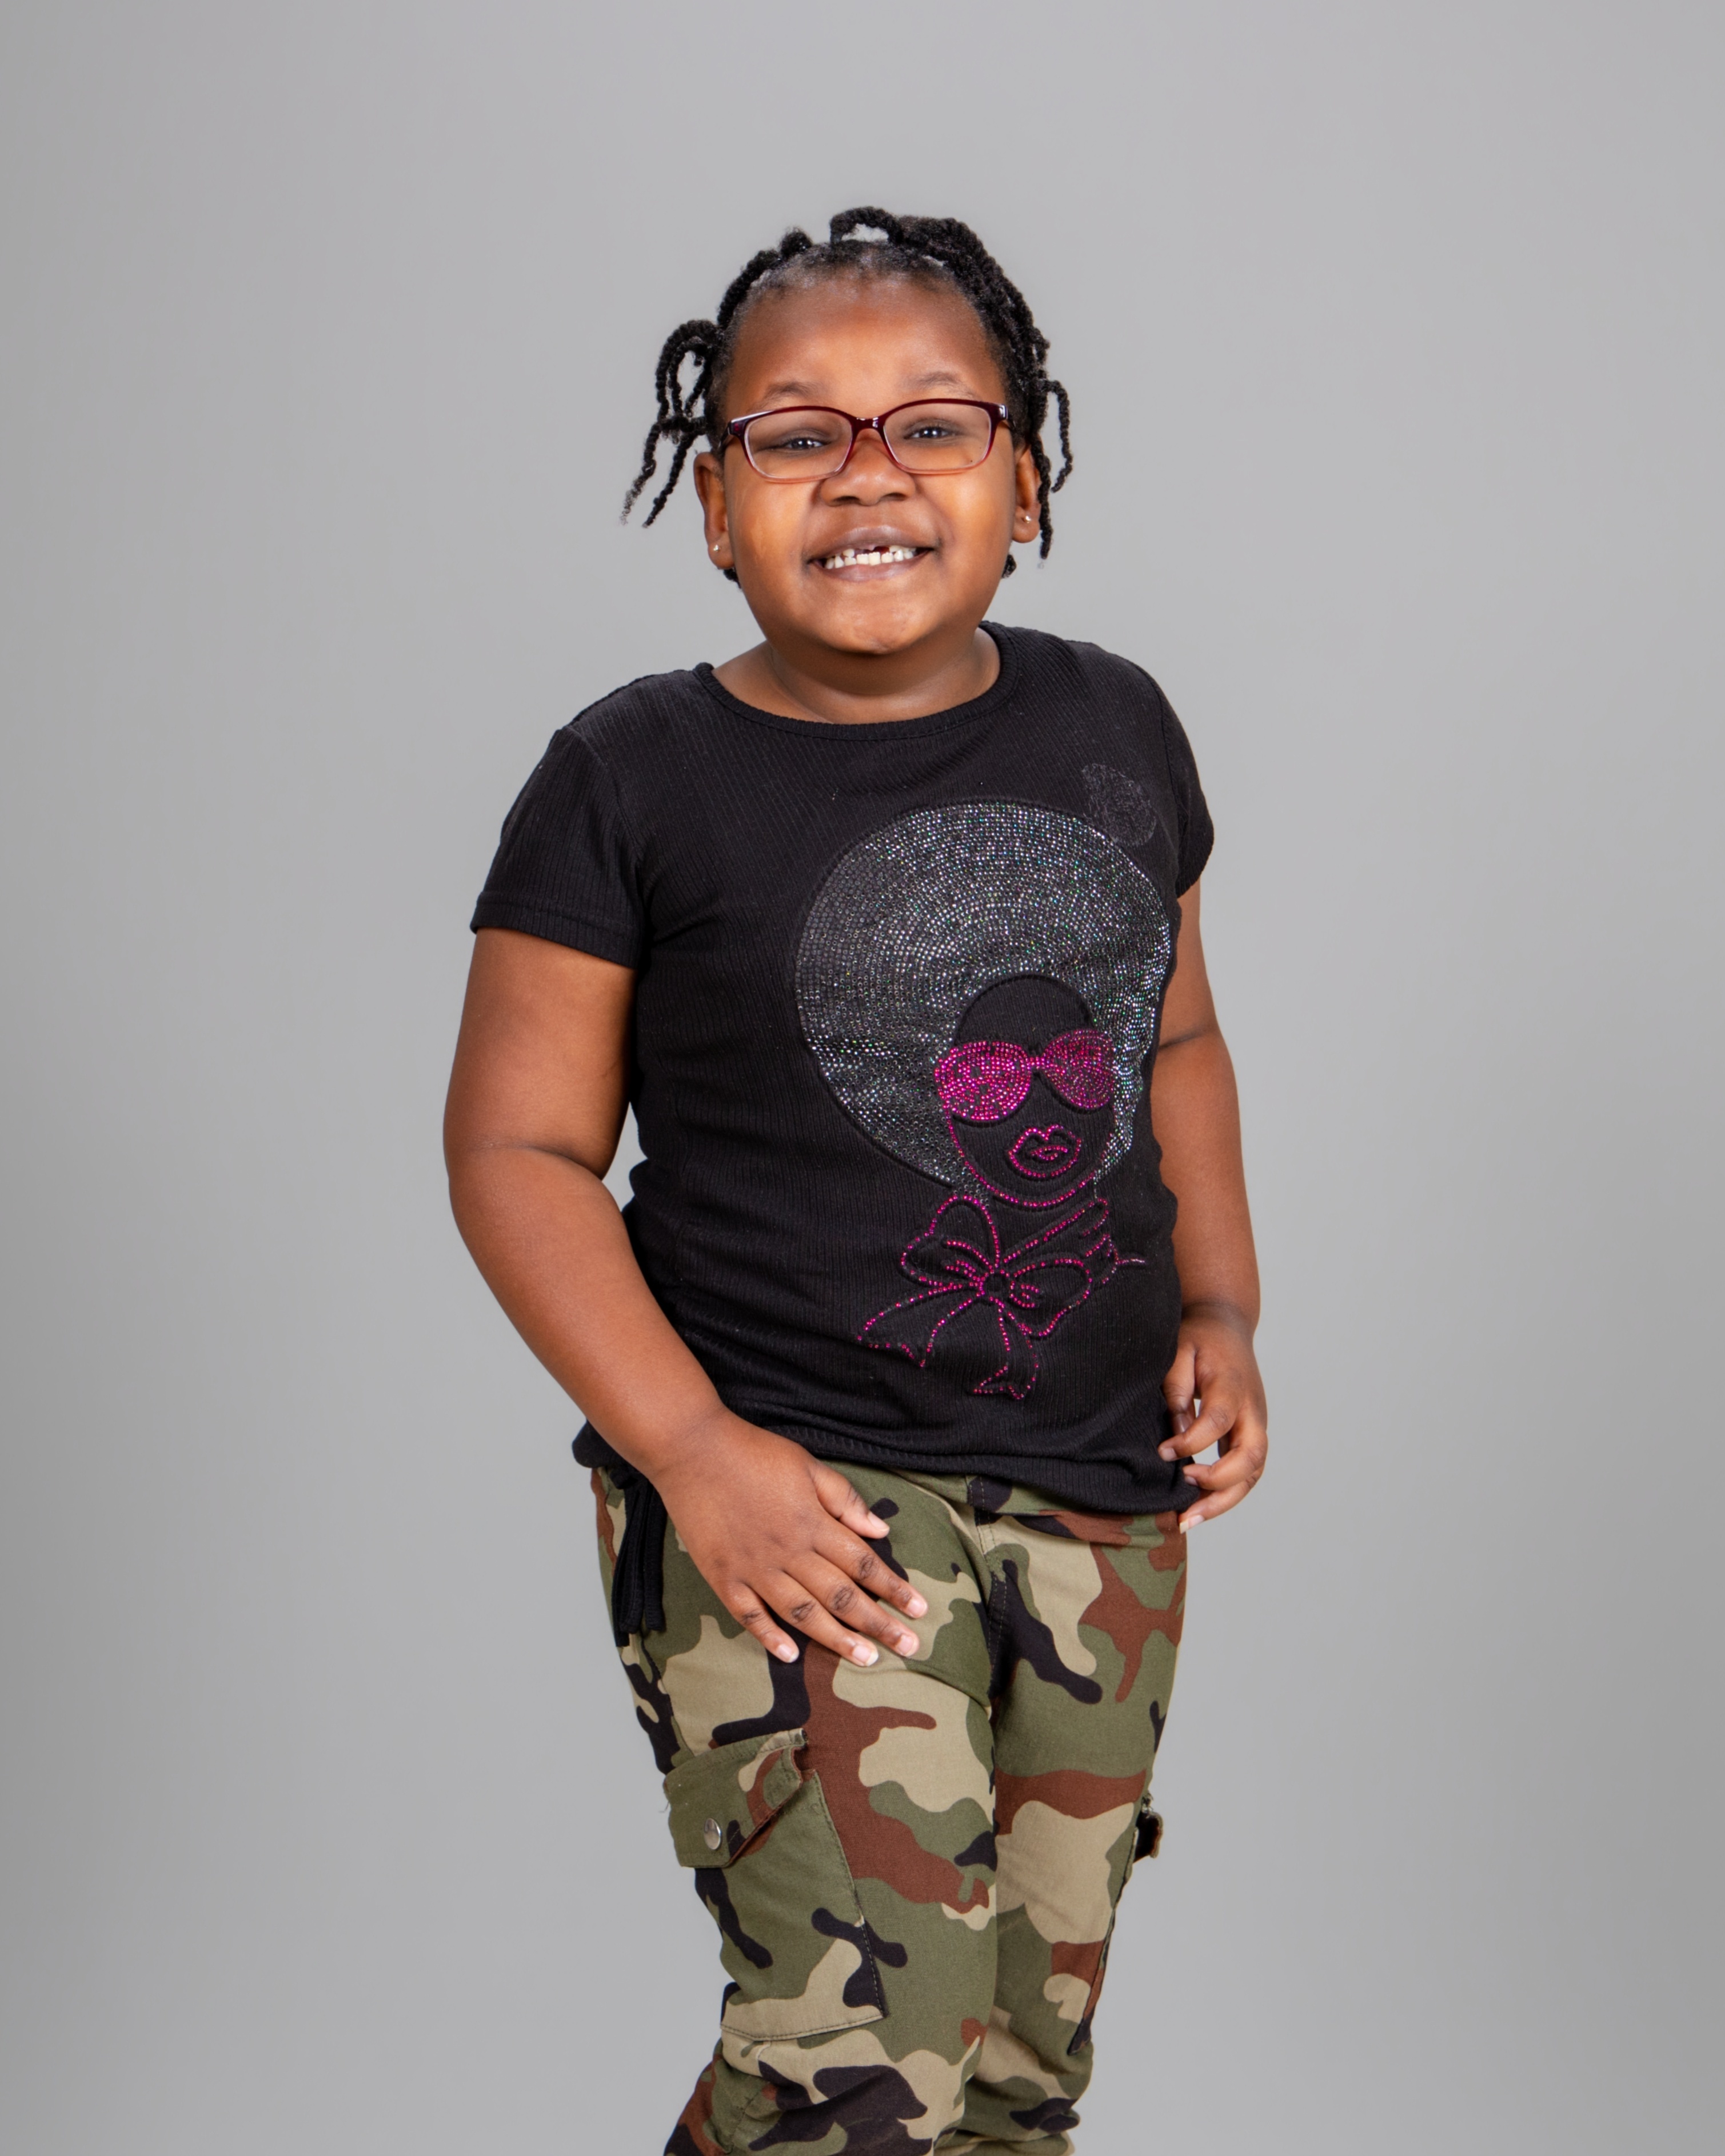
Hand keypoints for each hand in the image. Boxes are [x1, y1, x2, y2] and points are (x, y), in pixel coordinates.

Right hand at [654, 1416, 928, 1667]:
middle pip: (841, 1595)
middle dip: (878, 1623)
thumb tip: (880, 1529)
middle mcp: (788, 1552)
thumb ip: (844, 1499)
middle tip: (908, 1647)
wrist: (692, 1449)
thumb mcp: (807, 1465)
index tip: (919, 1610)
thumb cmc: (753, 1452)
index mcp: (812, 1523)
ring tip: (866, 1659)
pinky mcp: (723, 1576)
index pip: (863, 1563)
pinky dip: (769, 1637)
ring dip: (836, 1639)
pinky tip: (790, 1655)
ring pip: (802, 1613)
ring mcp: (754, 1568)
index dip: (893, 1588)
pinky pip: (749, 1615)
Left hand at [1159, 1304, 1268, 1527]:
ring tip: (1188, 1519)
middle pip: (1250, 1457)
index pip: (1219, 1420)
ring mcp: (1256, 1425)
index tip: (1163, 1452)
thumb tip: (1176, 1433)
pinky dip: (1226, 1495)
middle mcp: (1252, 1410)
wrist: (1226, 1327)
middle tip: (1184, 1496)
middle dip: (1219, 1484)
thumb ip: (1177, 1389)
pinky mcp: (1250, 1436)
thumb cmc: (1199, 1339)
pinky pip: (1247, 1473)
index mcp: (1233, 1385)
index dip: (1191, 1442)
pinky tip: (1198, 1509)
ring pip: (1253, 1473)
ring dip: (1223, 1500)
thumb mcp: (1179, 1351)